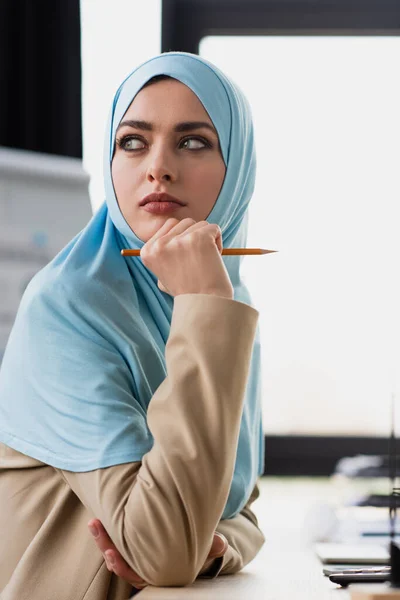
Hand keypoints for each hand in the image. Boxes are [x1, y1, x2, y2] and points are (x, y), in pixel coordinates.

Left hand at [88, 518, 227, 588]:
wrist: (193, 541)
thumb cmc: (196, 547)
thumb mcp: (204, 545)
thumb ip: (210, 546)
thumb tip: (221, 543)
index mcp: (156, 572)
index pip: (133, 574)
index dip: (121, 565)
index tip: (111, 553)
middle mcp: (142, 567)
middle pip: (118, 562)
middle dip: (105, 545)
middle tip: (95, 526)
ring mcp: (134, 554)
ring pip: (114, 550)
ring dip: (101, 537)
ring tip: (93, 521)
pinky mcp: (131, 540)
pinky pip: (116, 538)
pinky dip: (108, 528)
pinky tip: (101, 515)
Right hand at [140, 217, 233, 298]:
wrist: (205, 305)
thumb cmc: (188, 292)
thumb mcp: (163, 276)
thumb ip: (163, 256)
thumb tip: (170, 237)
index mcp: (148, 251)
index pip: (169, 225)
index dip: (183, 239)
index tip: (186, 261)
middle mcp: (160, 245)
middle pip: (184, 222)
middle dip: (195, 238)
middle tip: (197, 262)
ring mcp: (179, 240)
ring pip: (200, 224)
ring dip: (207, 240)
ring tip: (205, 262)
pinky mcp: (198, 238)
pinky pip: (214, 228)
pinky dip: (218, 241)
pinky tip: (214, 260)